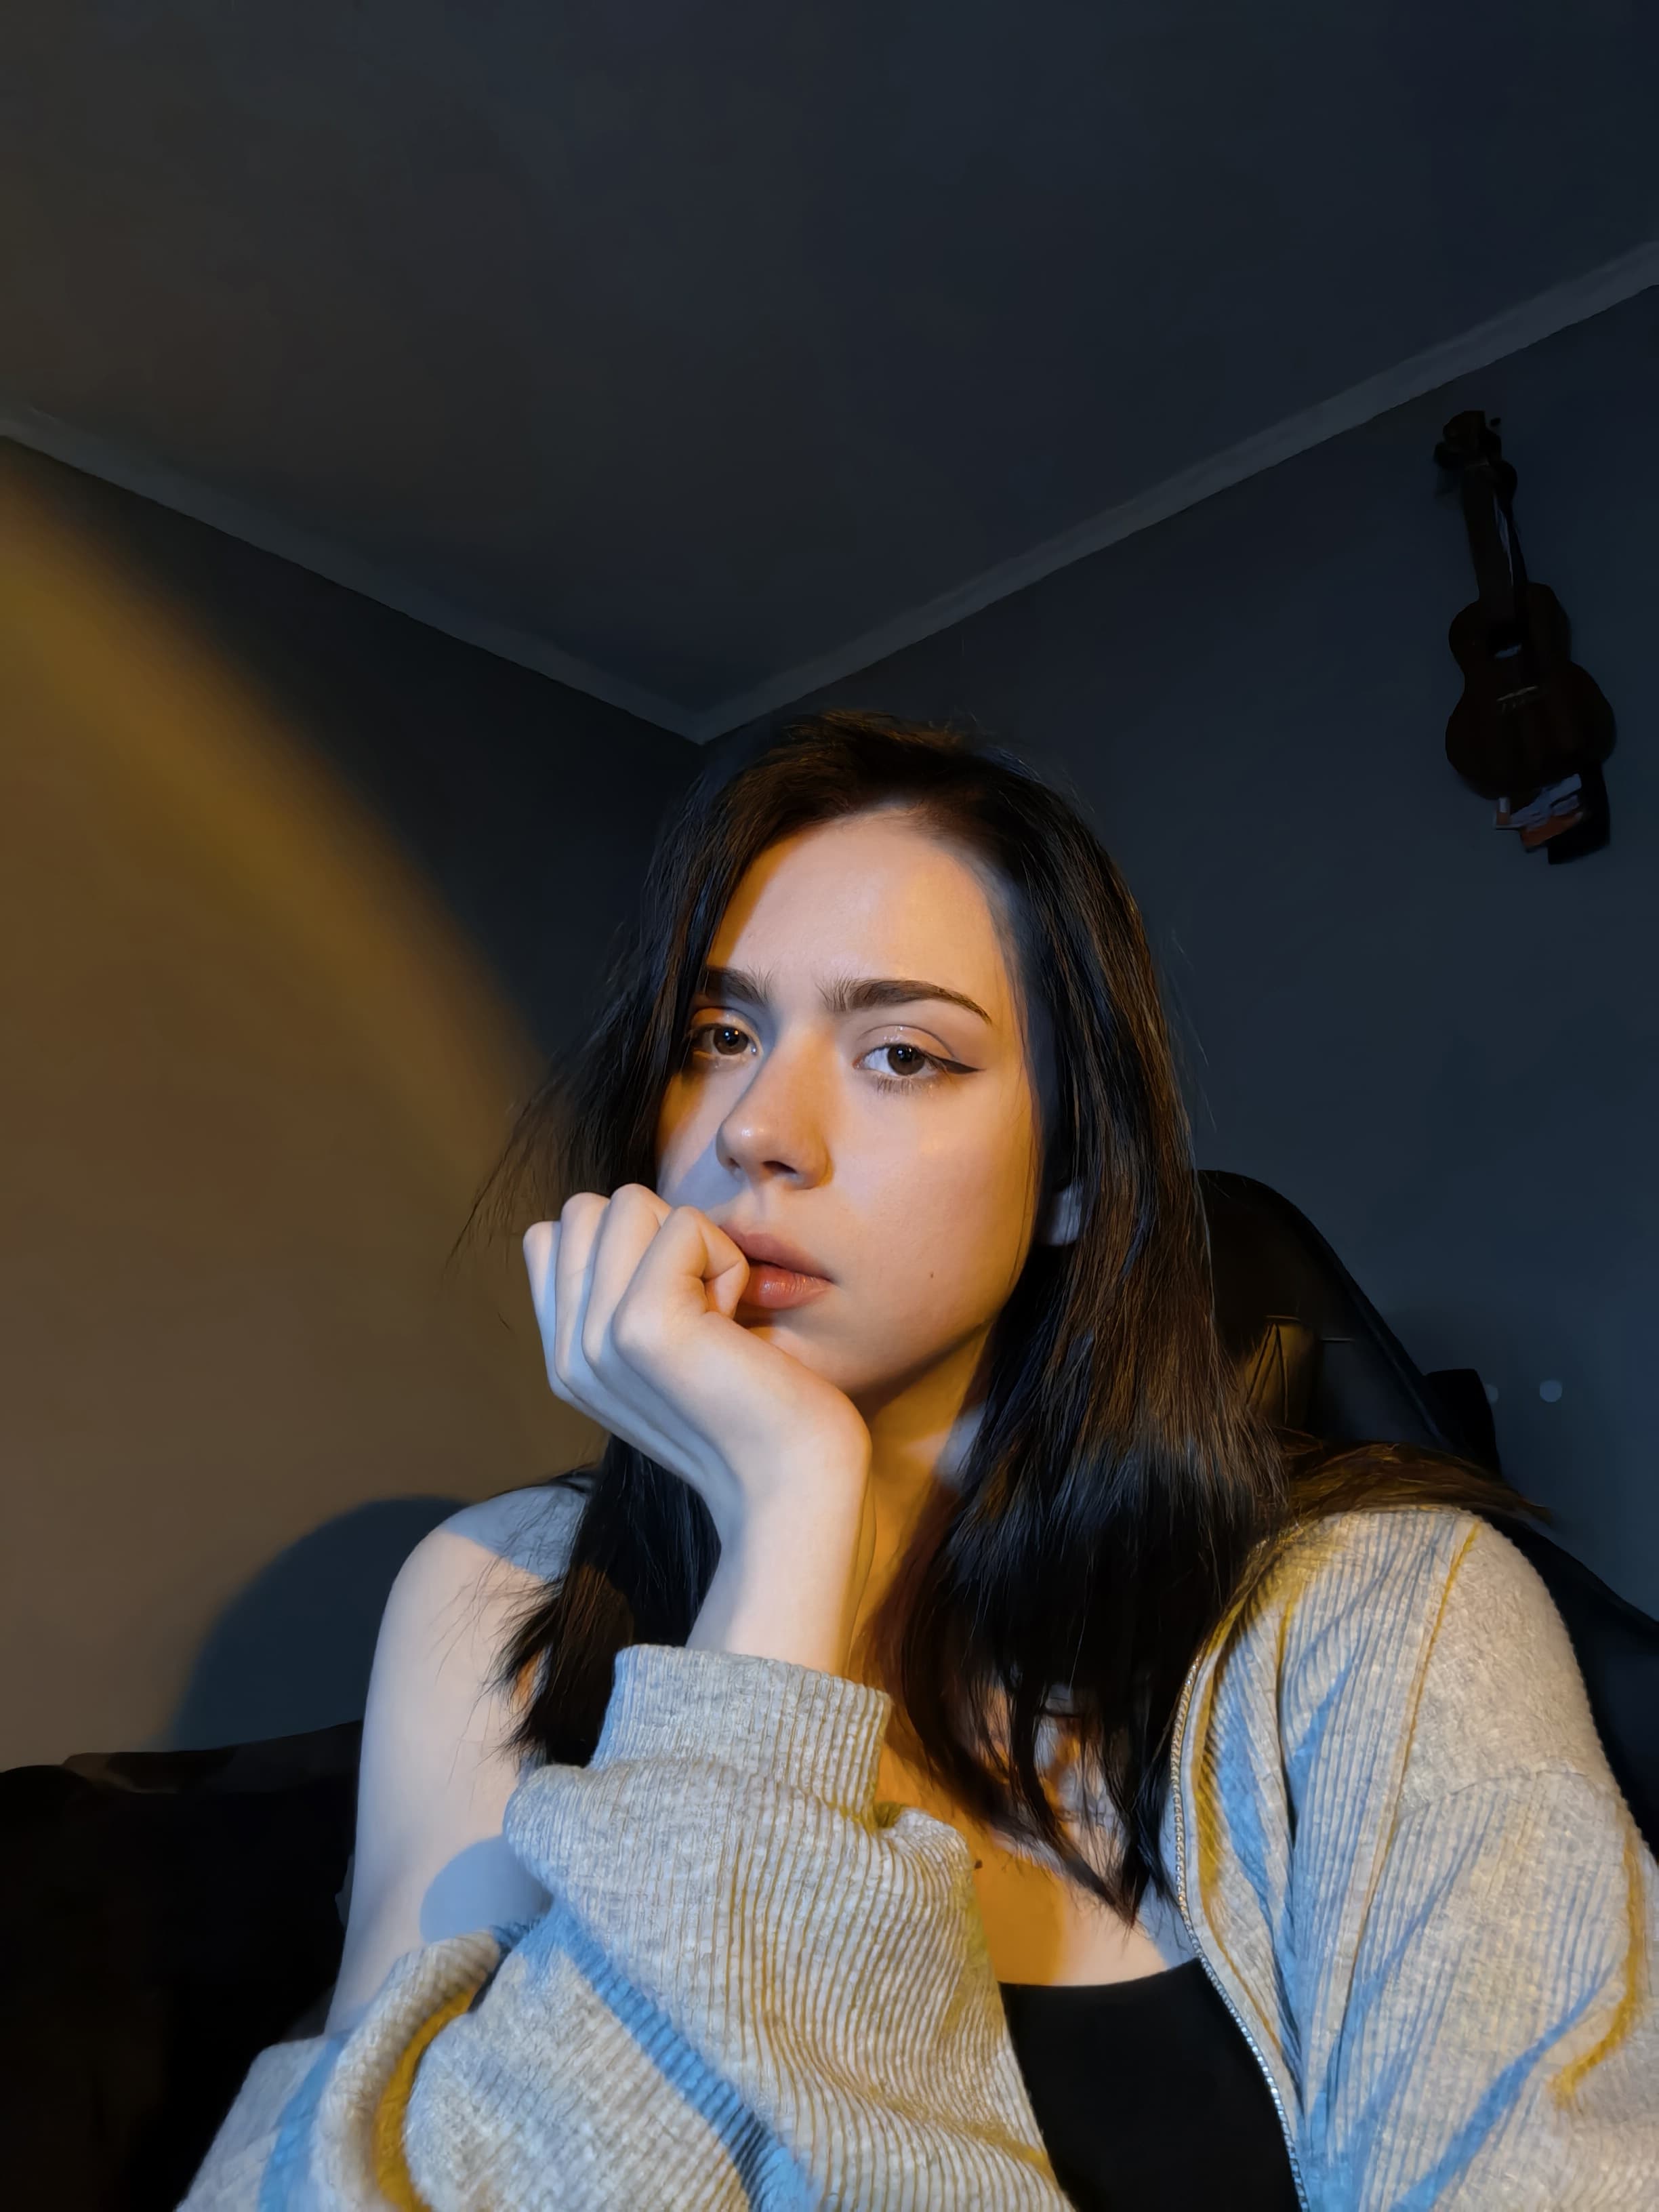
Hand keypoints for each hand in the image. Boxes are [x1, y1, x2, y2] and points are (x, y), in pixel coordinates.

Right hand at [523, 1187, 875, 1672]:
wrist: (791, 1485)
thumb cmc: (753, 1409)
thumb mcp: (666, 1350)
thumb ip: (619, 1295)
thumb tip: (619, 1215)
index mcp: (565, 1357)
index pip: (555, 1234)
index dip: (628, 1244)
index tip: (677, 1306)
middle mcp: (567, 1350)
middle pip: (587, 1210)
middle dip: (656, 1233)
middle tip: (701, 1310)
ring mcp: (596, 1338)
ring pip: (629, 1203)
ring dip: (694, 1245)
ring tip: (718, 1318)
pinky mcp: (642, 1324)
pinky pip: (683, 1223)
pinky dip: (725, 1258)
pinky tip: (734, 1324)